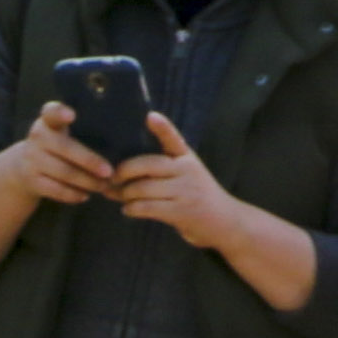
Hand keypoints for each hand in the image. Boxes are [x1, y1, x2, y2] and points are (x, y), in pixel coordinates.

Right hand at [0, 101, 119, 205]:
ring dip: (87, 182)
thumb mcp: (61, 131)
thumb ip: (82, 127)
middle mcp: (37, 137)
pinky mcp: (31, 180)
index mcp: (48, 120)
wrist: (22, 166)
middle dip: (90, 162)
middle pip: (66, 149)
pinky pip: (55, 190)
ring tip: (104, 186)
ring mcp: (32, 160)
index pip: (52, 112)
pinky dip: (72, 194)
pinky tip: (86, 195)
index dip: (61, 112)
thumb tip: (123, 135)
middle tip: (110, 172)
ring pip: (64, 172)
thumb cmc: (56, 144)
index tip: (72, 115)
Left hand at [102, 112, 255, 254]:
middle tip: (112, 178)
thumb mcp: (188, 174)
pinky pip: (148, 207)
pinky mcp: (181, 211)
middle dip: (125, 171)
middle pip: (149, 164)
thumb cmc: (198, 196)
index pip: (173, 138)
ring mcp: (185, 191)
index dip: (162, 127)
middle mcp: (187, 170)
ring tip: (118, 197)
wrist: (225, 221)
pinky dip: (132, 209)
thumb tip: (123, 173)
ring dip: (125, 194)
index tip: (150, 116)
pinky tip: (128, 210)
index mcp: (187, 158)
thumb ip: (163, 170)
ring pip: (144, 188)